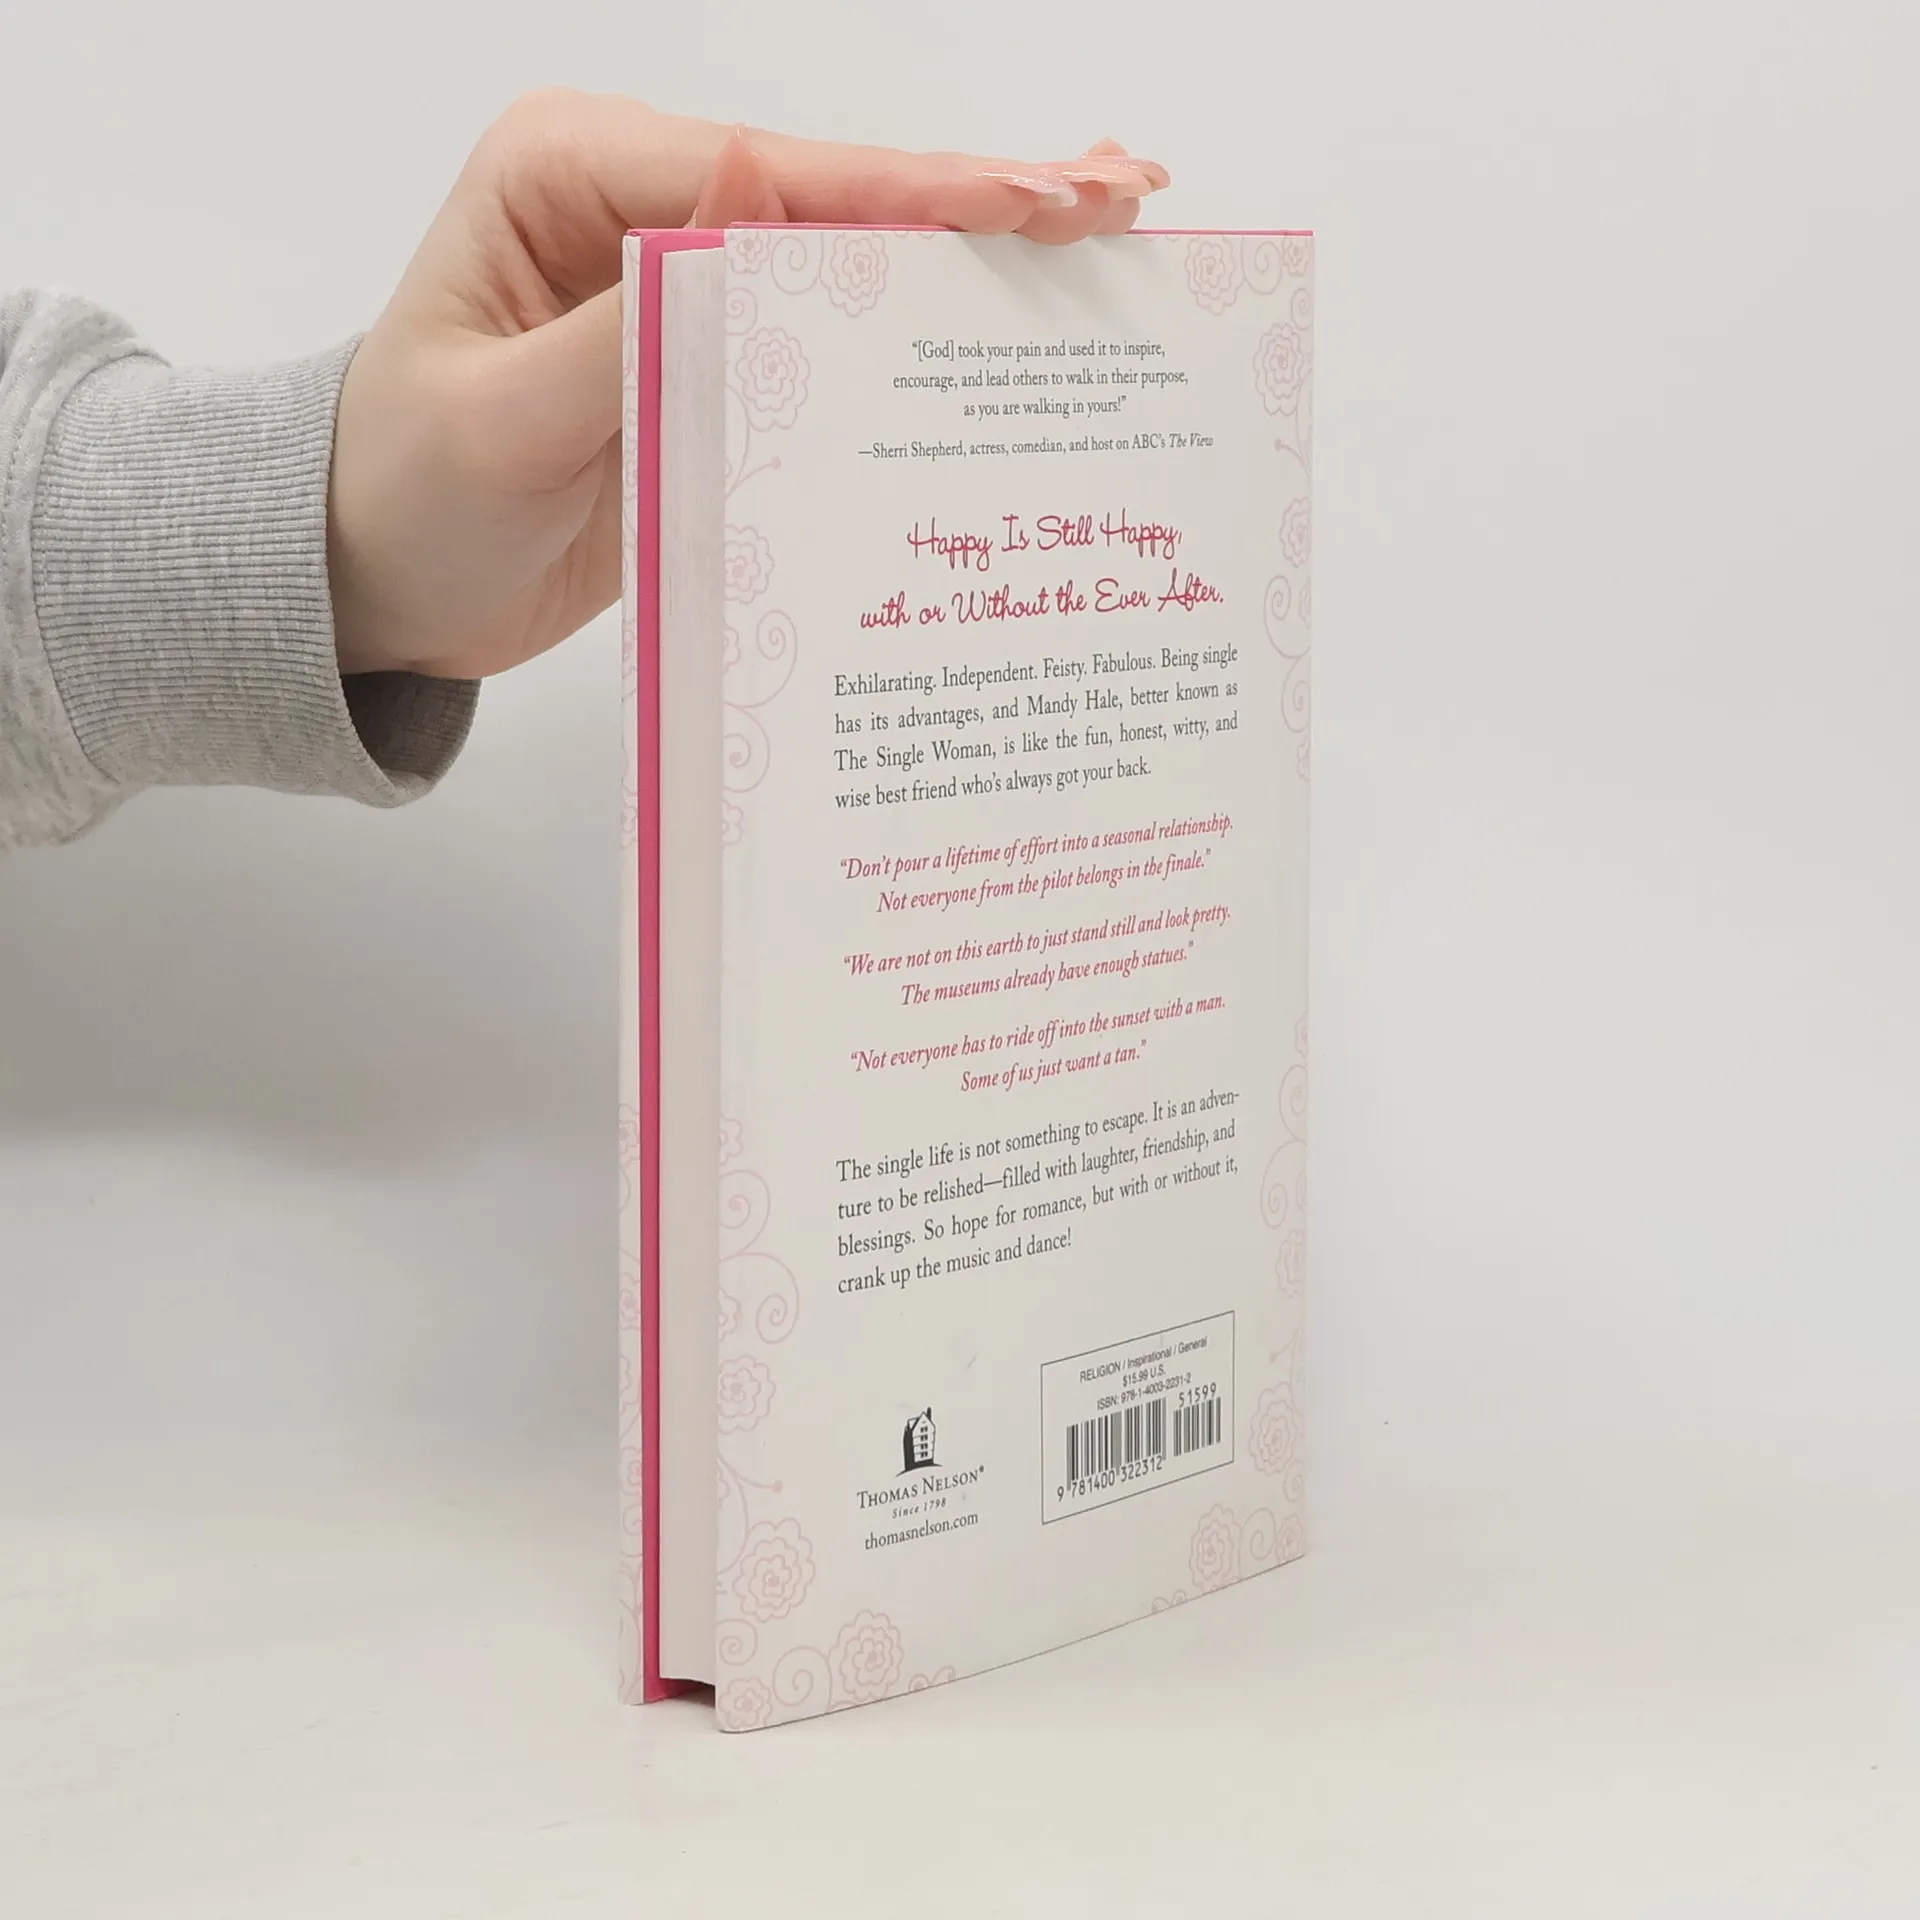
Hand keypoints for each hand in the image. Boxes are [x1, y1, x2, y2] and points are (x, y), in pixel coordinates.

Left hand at [326, 93, 1169, 679]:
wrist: (373, 587)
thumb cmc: (404, 499)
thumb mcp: (503, 420)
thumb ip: (627, 320)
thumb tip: (748, 198)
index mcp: (573, 176)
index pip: (775, 176)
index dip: (914, 197)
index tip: (1040, 203)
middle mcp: (637, 207)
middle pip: (836, 195)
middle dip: (981, 198)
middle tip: (1127, 192)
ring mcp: (679, 283)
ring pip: (849, 257)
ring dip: (974, 252)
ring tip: (1106, 232)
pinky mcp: (706, 362)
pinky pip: (827, 336)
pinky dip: (920, 326)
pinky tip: (1008, 318)